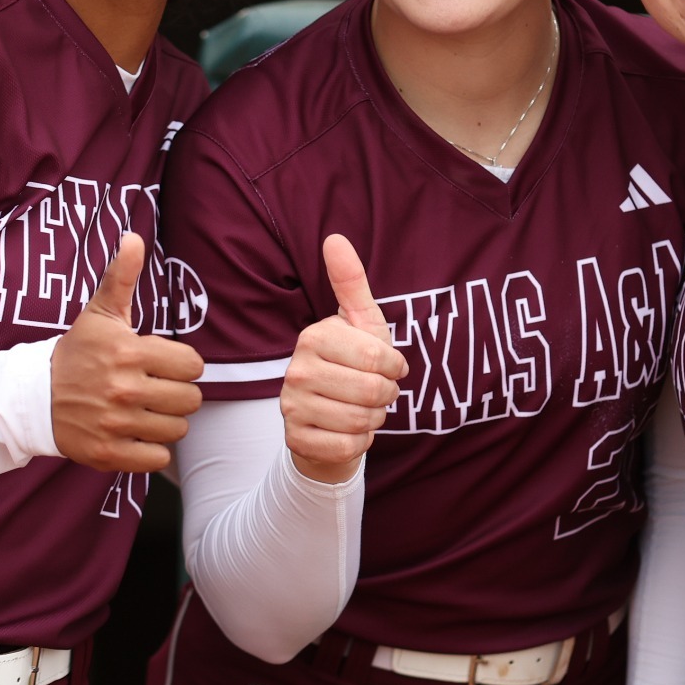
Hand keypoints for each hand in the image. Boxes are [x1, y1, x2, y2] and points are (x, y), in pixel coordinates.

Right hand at [50, 231, 203, 471]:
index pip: (193, 365)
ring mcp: (116, 424)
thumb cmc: (78, 353)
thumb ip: (122, 277)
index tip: (163, 364)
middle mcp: (125, 390)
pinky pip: (157, 458)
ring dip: (166, 422)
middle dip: (177, 394)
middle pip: (191, 400)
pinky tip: (136, 433)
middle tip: (155, 389)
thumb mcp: (100, 314)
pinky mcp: (108, 453)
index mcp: (129, 352)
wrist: (33, 397)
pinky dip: (152, 449)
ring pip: (177, 430)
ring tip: (146, 411)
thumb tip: (134, 237)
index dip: (182, 364)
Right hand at [279, 235, 405, 483]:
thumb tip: (335, 238)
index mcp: (314, 336)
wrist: (327, 421)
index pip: (378, 358)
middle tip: (377, 393)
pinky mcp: (295, 440)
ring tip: (362, 409)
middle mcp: (296, 369)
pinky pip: (349, 447)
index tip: (386, 367)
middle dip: (386, 396)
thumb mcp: (360, 323)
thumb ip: (351, 282)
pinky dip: (360, 442)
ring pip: (362, 421)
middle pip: (372, 391)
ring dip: (374, 419)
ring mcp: (290, 406)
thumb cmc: (353, 366)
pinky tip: (348, 430)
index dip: (394, 368)